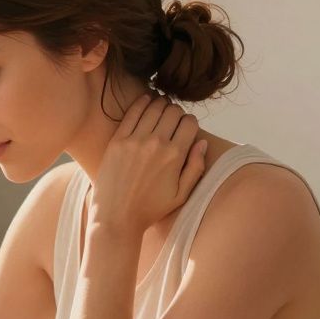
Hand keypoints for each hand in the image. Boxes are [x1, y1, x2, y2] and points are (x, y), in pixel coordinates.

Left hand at [91, 93, 207, 237]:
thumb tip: (203, 142)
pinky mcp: (117, 141)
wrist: (116, 217)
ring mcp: (135, 140)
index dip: (190, 122)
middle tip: (173, 119)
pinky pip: (132, 112)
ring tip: (161, 109)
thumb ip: (196, 167)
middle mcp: (156, 144)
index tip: (186, 127)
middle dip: (176, 112)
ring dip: (161, 105)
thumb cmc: (150, 209)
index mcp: (175, 156)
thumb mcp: (181, 195)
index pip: (189, 123)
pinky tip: (146, 101)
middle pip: (173, 112)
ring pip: (154, 107)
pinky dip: (142, 103)